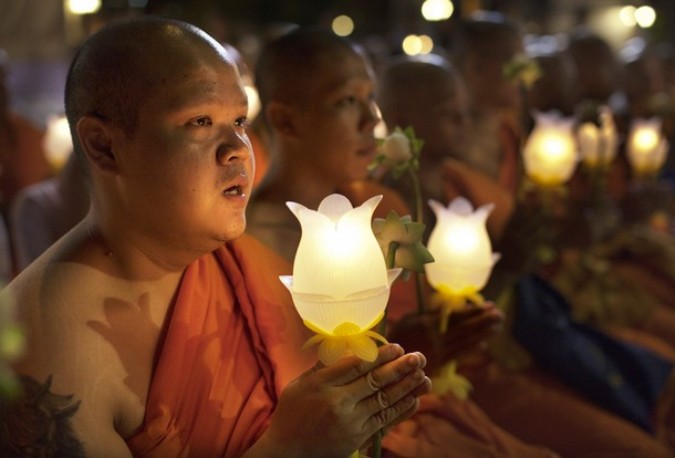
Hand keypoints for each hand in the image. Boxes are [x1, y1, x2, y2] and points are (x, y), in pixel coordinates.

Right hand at [248, 344, 430, 457]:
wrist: (286, 452)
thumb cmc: (291, 414)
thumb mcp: (299, 384)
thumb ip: (322, 366)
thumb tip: (346, 345)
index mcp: (321, 384)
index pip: (356, 364)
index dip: (380, 355)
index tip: (396, 347)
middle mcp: (337, 402)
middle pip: (374, 381)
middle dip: (400, 367)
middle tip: (418, 357)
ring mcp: (349, 421)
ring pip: (384, 400)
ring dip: (406, 387)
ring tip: (423, 374)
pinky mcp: (357, 437)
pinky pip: (384, 420)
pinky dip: (401, 409)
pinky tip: (413, 398)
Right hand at [388, 303, 503, 370]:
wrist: (386, 362)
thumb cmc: (396, 335)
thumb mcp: (410, 319)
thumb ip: (429, 314)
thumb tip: (448, 308)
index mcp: (428, 324)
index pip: (457, 316)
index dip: (474, 311)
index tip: (489, 306)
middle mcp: (436, 338)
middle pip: (465, 329)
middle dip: (484, 321)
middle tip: (499, 314)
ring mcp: (439, 352)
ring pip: (465, 342)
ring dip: (483, 334)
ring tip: (497, 326)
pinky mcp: (439, 364)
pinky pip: (458, 355)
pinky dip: (471, 349)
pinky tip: (482, 345)